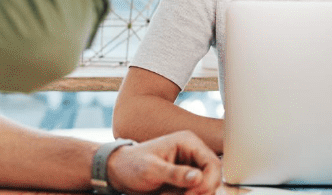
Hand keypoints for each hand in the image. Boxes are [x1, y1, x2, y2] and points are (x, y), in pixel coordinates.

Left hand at [106, 131, 221, 194]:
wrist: (119, 172)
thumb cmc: (132, 165)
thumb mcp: (151, 169)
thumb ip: (174, 173)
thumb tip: (198, 177)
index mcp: (188, 143)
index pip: (213, 164)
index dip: (207, 182)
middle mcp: (193, 154)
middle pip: (213, 178)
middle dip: (199, 192)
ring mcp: (191, 167)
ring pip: (206, 188)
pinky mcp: (186, 180)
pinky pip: (195, 193)